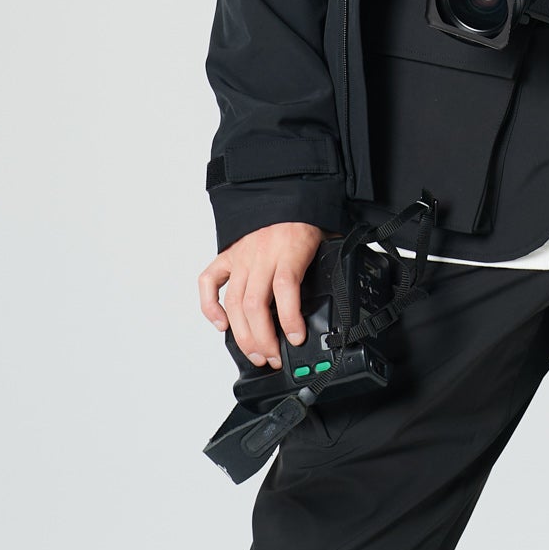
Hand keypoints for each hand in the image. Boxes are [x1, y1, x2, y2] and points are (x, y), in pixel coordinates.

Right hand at [198, 221, 332, 367]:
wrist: (288, 192)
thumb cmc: (306, 221)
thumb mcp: (325, 244)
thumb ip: (326, 270)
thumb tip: (339, 299)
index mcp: (289, 250)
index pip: (285, 287)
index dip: (289, 318)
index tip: (296, 338)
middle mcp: (261, 256)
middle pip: (255, 304)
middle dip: (263, 339)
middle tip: (273, 358)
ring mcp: (242, 257)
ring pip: (234, 302)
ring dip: (243, 335)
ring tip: (256, 354)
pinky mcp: (228, 255)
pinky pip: (209, 282)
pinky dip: (210, 307)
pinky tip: (222, 325)